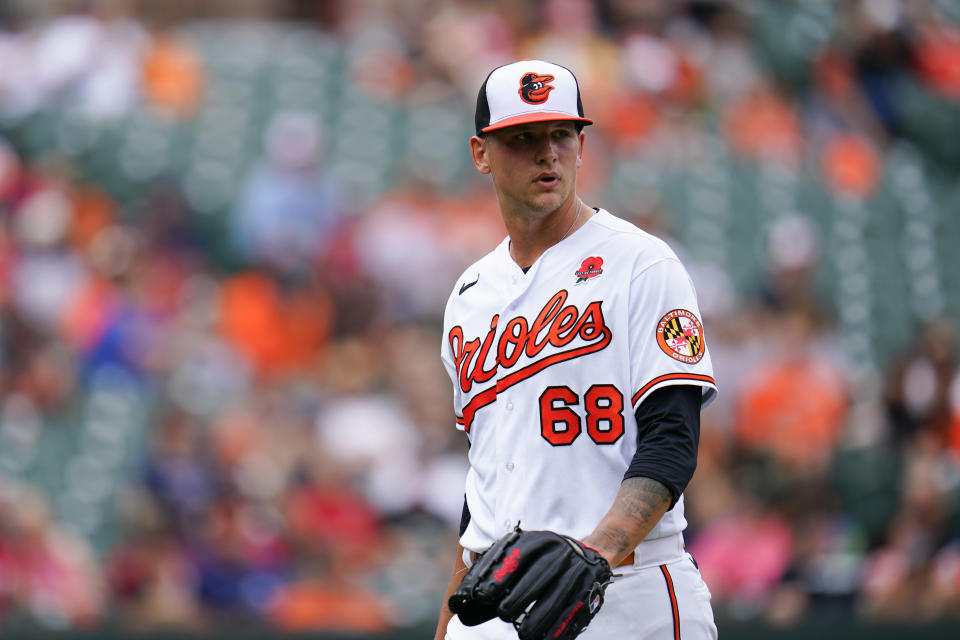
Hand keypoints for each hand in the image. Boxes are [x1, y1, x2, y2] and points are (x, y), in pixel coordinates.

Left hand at [448, 526, 612, 639]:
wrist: (589, 556)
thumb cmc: (540, 560)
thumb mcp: (518, 556)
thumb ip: (490, 576)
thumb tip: (459, 605)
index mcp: (536, 541)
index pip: (511, 559)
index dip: (494, 579)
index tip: (479, 596)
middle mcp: (556, 554)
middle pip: (530, 584)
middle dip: (512, 603)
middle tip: (504, 613)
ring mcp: (574, 574)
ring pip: (550, 605)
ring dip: (532, 624)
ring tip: (523, 632)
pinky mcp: (587, 594)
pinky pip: (567, 618)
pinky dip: (553, 632)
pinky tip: (541, 638)